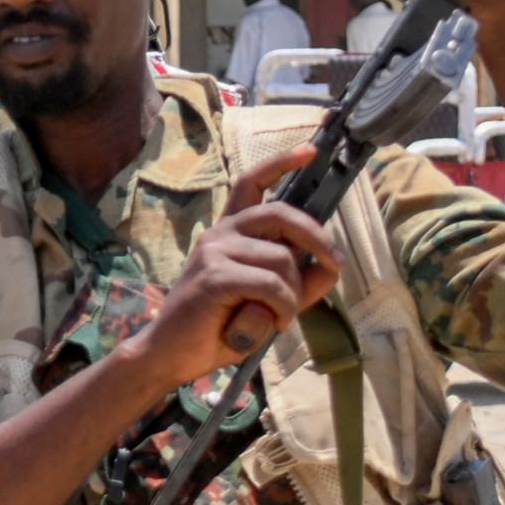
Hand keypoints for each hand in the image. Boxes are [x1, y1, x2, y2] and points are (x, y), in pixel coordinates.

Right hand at [115, 145, 341, 386]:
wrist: (170, 355)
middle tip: (334, 262)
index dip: (282, 163)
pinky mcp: (215, 276)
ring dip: (294, 294)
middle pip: (280, 213)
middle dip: (316, 236)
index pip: (252, 184)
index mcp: (229, 232)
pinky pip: (271, 285)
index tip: (311, 149)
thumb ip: (298, 284)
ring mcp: (215, 252)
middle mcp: (220, 233)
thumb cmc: (217, 328)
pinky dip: (282, 309)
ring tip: (281, 317)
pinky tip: (270, 324)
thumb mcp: (268, 303)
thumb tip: (328, 266)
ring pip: (282, 258)